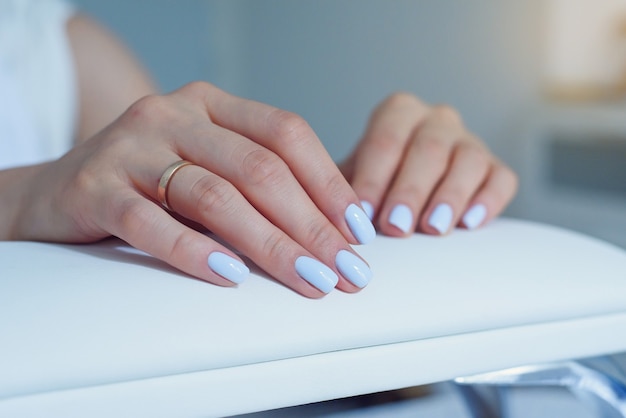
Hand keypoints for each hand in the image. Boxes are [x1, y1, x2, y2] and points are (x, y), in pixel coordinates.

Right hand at [12, 82, 374, 297]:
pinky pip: (151, 221)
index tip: (359, 232)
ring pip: (215, 196)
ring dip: (270, 244)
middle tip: (346, 269)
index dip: (329, 182)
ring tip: (308, 279)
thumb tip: (334, 230)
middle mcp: (174, 115)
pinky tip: (232, 277)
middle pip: (260, 169)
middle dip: (312, 225)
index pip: (286, 134)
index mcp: (211, 104)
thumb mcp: (207, 167)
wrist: (58, 190)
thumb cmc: (149, 184)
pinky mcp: (95, 187)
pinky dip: (194, 251)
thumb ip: (256, 183)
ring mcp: (132, 147)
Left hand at [340, 93, 517, 235]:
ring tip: (433, 227)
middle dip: (410, 190)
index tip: (362, 213)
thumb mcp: (352, 179)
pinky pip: (501, 179)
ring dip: (449, 196)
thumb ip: (341, 191)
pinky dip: (488, 200)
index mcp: (399, 113)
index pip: (386, 140)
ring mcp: (470, 141)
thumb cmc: (376, 183)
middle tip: (396, 226)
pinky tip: (470, 223)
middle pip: (428, 149)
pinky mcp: (496, 168)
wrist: (408, 188)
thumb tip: (327, 218)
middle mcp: (437, 120)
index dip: (374, 178)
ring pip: (468, 161)